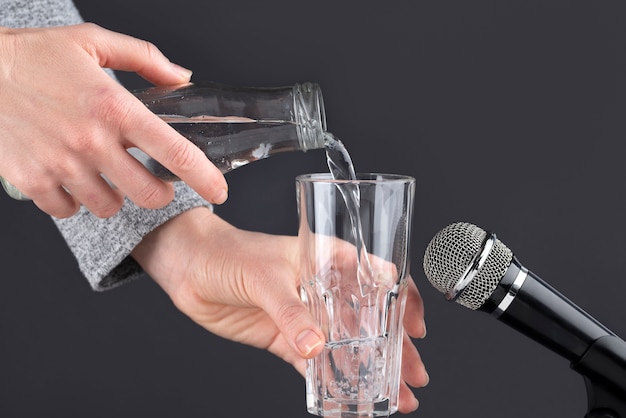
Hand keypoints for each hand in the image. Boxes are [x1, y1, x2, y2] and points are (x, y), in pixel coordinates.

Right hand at [0, 23, 227, 217]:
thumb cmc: (35, 55)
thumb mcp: (94, 42)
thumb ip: (145, 59)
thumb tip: (183, 77)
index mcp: (115, 107)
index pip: (175, 152)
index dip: (205, 177)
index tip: (220, 191)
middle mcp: (92, 141)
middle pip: (149, 194)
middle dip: (159, 193)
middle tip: (152, 182)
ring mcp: (61, 165)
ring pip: (110, 208)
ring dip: (115, 197)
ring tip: (103, 174)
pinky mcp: (33, 181)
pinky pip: (70, 211)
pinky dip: (75, 201)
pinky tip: (70, 178)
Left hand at [131, 208, 428, 412]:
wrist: (190, 268)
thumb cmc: (229, 254)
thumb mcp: (265, 276)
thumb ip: (291, 311)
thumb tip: (316, 346)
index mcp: (328, 260)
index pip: (378, 277)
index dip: (403, 301)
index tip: (416, 328)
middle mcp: (323, 289)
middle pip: (370, 319)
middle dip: (395, 347)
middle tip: (413, 375)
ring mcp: (307, 316)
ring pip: (347, 346)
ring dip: (369, 370)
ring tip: (392, 396)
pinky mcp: (286, 338)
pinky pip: (313, 365)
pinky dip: (329, 383)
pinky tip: (346, 400)